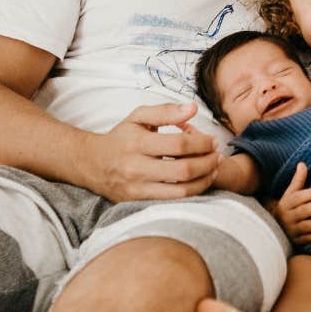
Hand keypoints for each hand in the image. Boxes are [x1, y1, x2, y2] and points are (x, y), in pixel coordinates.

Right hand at [74, 102, 220, 201]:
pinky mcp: (138, 203)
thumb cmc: (121, 138)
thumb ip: (166, 111)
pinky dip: (191, 193)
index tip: (213, 140)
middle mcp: (136, 168)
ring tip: (214, 169)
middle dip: (207, 163)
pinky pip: (172, 202)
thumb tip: (193, 108)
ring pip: (181, 192)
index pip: (179, 145)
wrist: (92, 164)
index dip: (202, 143)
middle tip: (218, 156)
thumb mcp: (138, 117)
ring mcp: (137, 189)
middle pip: (183, 170)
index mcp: (137, 143)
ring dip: (204, 180)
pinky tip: (199, 182)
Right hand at [270, 162, 310, 244]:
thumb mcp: (290, 194)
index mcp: (286, 203)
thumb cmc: (288, 207)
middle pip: (304, 211)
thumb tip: (302, 163)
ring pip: (308, 226)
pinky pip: (308, 240)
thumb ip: (298, 180)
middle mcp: (288, 217)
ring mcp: (292, 230)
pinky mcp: (297, 241)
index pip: (299, 198)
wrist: (273, 230)